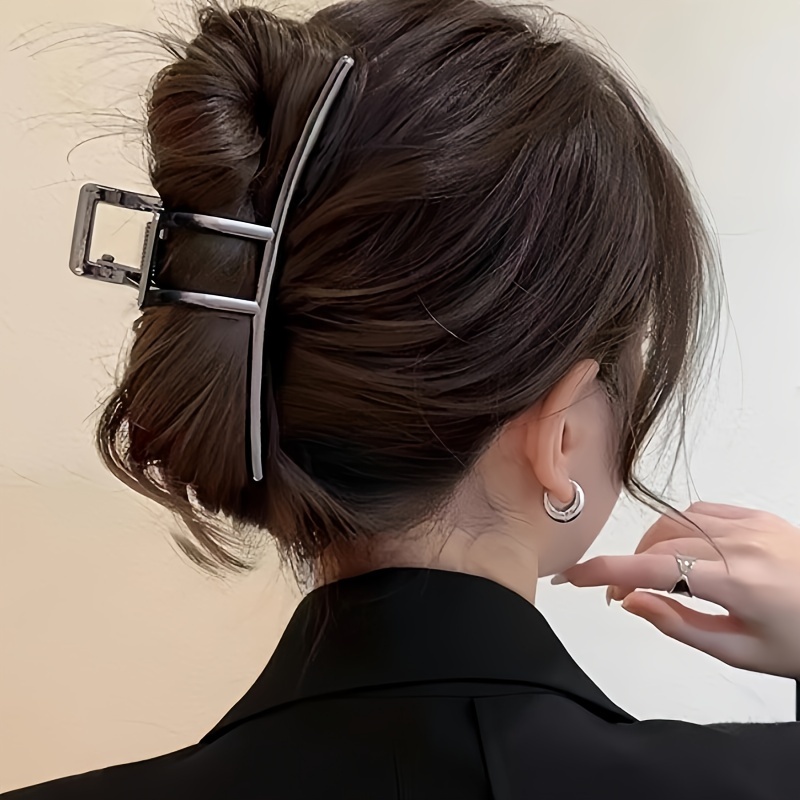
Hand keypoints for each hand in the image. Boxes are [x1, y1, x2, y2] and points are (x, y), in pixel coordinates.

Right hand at [553, 502, 799, 678]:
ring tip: (653, 574)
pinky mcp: (760, 515)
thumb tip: (632, 602)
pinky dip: (679, 526)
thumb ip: (678, 625)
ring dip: (651, 545)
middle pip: (659, 543)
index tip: (573, 576)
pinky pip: (702, 508)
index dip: (605, 571)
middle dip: (628, 567)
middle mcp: (742, 545)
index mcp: (738, 583)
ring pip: (675, 520)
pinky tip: (681, 547)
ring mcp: (752, 525)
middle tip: (621, 594)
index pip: (652, 569)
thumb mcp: (740, 651)